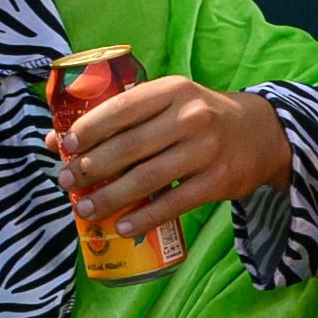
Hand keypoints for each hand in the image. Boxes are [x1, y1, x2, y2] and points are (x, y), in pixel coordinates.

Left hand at [56, 66, 272, 240]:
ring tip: (85, 209)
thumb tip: (57, 140)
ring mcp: (206, 151)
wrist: (260, 134)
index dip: (90, 129)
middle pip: (131, 146)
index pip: (123, 108)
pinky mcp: (217, 182)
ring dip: (111, 197)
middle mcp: (191, 117)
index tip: (65, 148)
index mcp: (173, 90)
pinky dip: (144, 217)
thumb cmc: (199, 117)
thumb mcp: (168, 103)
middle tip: (67, 182)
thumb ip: (121, 117)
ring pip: (148, 178)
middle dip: (92, 167)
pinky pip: (173, 204)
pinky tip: (122, 226)